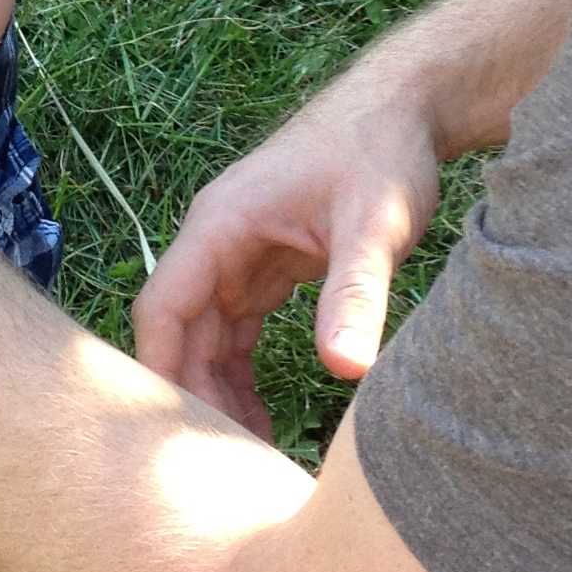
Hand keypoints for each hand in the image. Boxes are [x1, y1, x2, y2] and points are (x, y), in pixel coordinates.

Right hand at [132, 88, 442, 438]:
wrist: (410, 105)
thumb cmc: (385, 151)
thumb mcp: (375, 225)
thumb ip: (356, 295)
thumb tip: (346, 370)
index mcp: (220, 224)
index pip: (163, 307)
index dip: (161, 373)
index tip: (180, 439)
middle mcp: (218, 238)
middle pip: (180, 330)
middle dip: (193, 396)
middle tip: (226, 466)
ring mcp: (239, 251)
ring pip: (205, 335)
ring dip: (216, 390)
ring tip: (246, 454)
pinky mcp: (267, 263)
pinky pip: (236, 328)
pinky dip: (240, 372)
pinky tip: (263, 416)